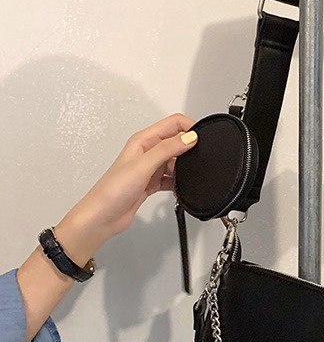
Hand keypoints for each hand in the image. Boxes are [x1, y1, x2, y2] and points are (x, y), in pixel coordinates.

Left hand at [55, 113, 197, 264]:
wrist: (102, 217)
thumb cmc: (112, 191)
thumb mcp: (143, 166)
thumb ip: (167, 149)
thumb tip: (189, 137)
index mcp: (143, 141)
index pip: (173, 123)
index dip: (190, 126)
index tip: (203, 137)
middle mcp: (147, 152)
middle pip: (176, 141)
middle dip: (189, 148)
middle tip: (198, 158)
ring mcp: (149, 168)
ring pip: (176, 160)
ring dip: (184, 167)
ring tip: (186, 176)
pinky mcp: (152, 182)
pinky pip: (172, 178)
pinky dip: (178, 182)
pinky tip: (179, 188)